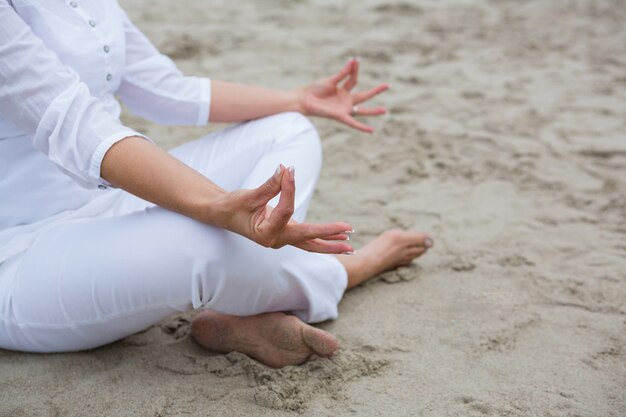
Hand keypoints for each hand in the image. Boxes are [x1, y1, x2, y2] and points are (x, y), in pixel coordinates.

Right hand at [212, 165, 353, 253]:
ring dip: (330, 243)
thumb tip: (287, 169)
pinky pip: (307, 238)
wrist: (222, 214)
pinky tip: (339, 238)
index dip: (289, 189)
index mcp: (265, 234)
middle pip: (308, 241)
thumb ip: (270, 185)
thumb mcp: (249, 195)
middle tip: (349, 233)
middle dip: (329, 237)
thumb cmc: (233, 206)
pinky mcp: (285, 234)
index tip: (288, 171)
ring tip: (351, 245)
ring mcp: (282, 239)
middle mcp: (276, 240)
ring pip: (310, 244)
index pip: (286, 211)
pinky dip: (322, 237)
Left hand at [296, 58, 388, 132]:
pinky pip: (352, 123)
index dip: (354, 69)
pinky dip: (361, 127)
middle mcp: (345, 100)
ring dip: (373, 111)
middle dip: (375, 91)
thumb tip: (353, 61)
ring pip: (362, 110)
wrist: (303, 100)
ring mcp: (343, 108)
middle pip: (364, 95)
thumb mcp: (330, 81)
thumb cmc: (314, 90)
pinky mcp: (339, 116)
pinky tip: (371, 130)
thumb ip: (342, 73)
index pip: (353, 79)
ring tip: (385, 110)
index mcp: (343, 91)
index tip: (356, 59)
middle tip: (388, 85)